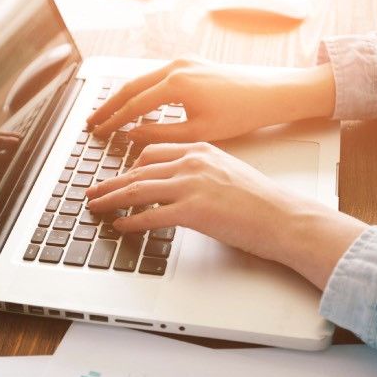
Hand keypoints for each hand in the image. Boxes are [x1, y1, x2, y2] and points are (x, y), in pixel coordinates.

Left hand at [85, 142, 366, 289]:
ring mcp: (192, 185)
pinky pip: (150, 215)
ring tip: (96, 208)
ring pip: (138, 190)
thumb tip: (179, 189)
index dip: (129, 167)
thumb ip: (201, 175)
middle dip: (111, 183)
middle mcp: (193, 162)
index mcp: (201, 150)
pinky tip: (120, 226)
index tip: (116, 176)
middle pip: (139, 171)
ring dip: (112, 200)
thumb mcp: (228, 174)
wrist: (284, 217)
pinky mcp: (193, 211)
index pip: (153, 153)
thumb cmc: (262, 202)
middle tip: (93, 192)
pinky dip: (131, 221)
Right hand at [86, 58, 334, 143]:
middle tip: (92, 122)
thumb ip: (159, 133)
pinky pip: (156, 76)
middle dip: (109, 106)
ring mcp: (183, 61)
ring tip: (108, 115)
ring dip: (123, 98)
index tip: (98, 133)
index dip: (113, 121)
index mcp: (176, 84)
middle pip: (130, 87)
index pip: (133, 104)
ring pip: (142, 79)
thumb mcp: (197, 133)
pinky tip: (135, 105)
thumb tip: (131, 136)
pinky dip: (141, 91)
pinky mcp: (191, 63)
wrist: (270, 93)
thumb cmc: (240, 114)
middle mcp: (176, 67)